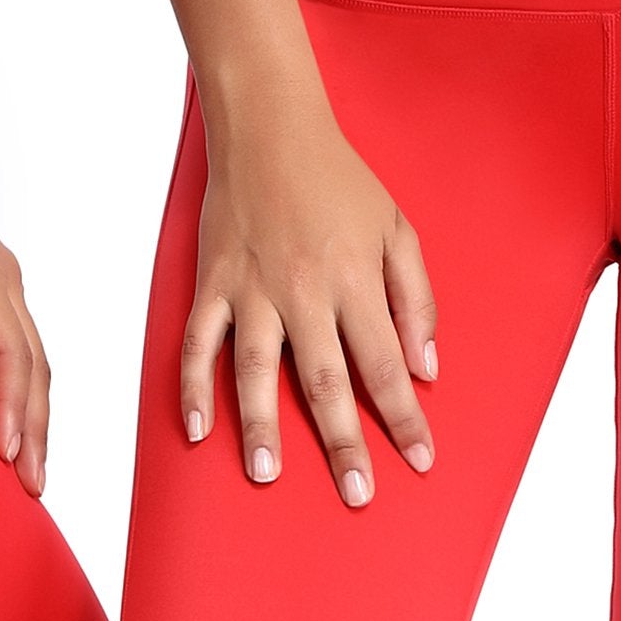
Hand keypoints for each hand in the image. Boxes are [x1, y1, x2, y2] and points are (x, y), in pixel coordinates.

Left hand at [0, 90, 52, 495]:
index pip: (13, 356)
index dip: (16, 412)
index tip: (12, 460)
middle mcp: (0, 277)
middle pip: (33, 364)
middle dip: (37, 427)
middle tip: (34, 486)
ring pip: (24, 355)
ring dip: (27, 409)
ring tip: (21, 464)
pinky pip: (2, 339)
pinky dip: (3, 383)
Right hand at [185, 86, 436, 508]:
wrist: (269, 127)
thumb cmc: (340, 179)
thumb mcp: (398, 229)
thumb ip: (416, 299)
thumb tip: (426, 367)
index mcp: (355, 279)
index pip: (386, 364)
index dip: (404, 417)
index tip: (419, 460)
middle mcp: (304, 290)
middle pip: (326, 380)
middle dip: (344, 442)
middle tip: (356, 493)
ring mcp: (252, 288)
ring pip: (257, 370)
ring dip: (262, 425)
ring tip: (268, 474)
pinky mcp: (212, 282)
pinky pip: (198, 343)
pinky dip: (194, 387)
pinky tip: (199, 430)